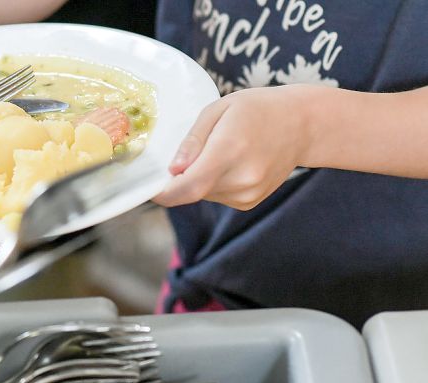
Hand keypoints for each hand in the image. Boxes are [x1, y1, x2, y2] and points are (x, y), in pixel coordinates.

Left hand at [154, 85, 315, 209]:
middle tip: (194, 151)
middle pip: (192, 191)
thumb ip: (192, 141)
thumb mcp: (218, 110)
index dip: (163, 193)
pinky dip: (215, 184)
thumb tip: (173, 169)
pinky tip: (233, 163)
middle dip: (181, 177)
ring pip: (203, 195)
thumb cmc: (257, 109)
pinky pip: (217, 197)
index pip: (188, 187)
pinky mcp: (250, 201)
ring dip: (200, 179)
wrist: (302, 124)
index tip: (150, 188)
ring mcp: (248, 193)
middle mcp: (242, 178)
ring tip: (222, 152)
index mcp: (229, 151)